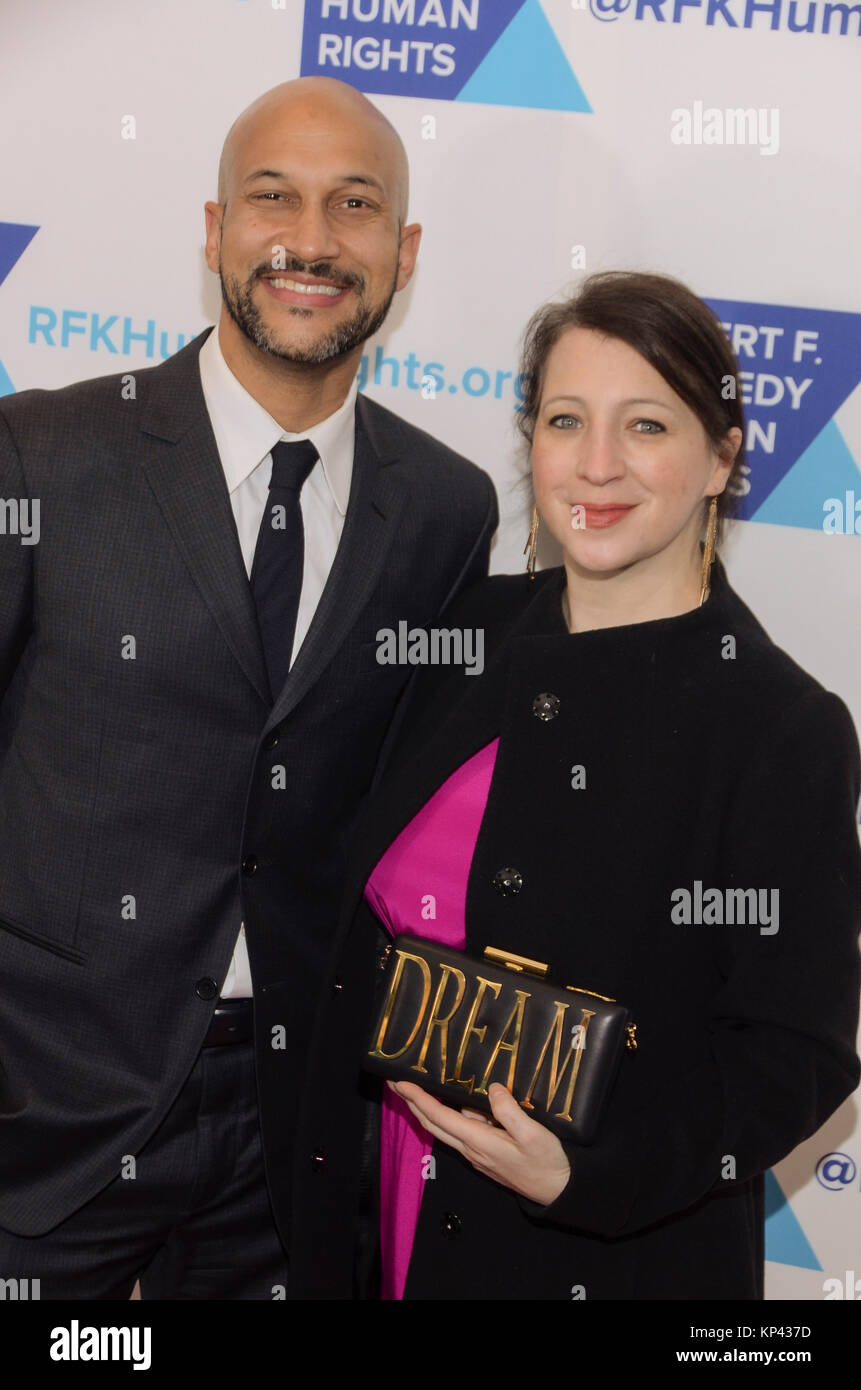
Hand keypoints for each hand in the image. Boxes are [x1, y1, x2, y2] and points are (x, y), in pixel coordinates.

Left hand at [388, 1079, 570, 1205]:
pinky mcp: (485, 1153)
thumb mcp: (533, 1134)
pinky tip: (456, 1103)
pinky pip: (460, 1131)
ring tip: (421, 1086)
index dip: (418, 1098)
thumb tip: (492, 1089)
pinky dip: (449, 1116)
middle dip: (411, 1103)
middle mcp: (471, 1148)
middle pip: (432, 1123)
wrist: (557, 1189)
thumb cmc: (546, 1162)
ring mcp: (476, 1153)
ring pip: (444, 1128)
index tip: (401, 1082)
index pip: (439, 1116)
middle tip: (396, 1083)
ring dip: (428, 1109)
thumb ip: (509, 1111)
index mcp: (478, 1141)